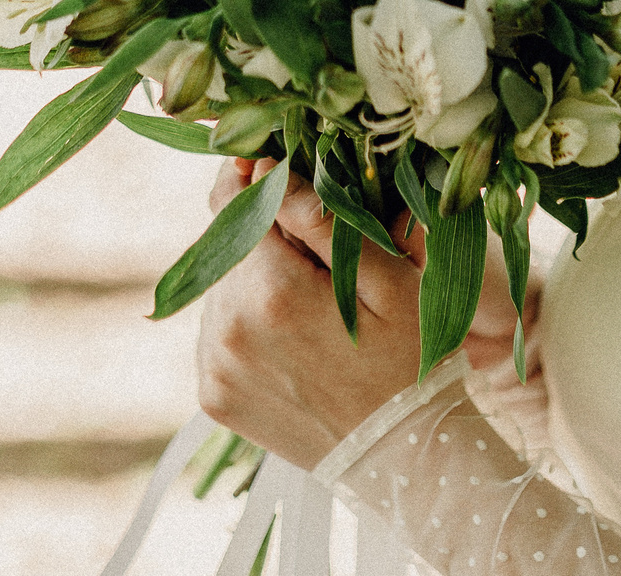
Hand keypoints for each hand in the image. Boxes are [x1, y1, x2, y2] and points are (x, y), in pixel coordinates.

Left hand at [191, 157, 536, 471]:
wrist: (402, 458)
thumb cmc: (408, 360)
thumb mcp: (390, 280)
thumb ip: (325, 222)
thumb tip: (271, 171)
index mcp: (272, 292)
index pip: (236, 204)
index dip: (253, 178)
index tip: (272, 163)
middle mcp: (227, 329)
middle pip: (230, 247)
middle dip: (265, 236)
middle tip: (316, 252)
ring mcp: (214, 366)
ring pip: (222, 288)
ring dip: (254, 280)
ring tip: (308, 304)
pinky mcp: (212, 395)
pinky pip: (218, 332)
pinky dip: (247, 322)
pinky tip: (291, 338)